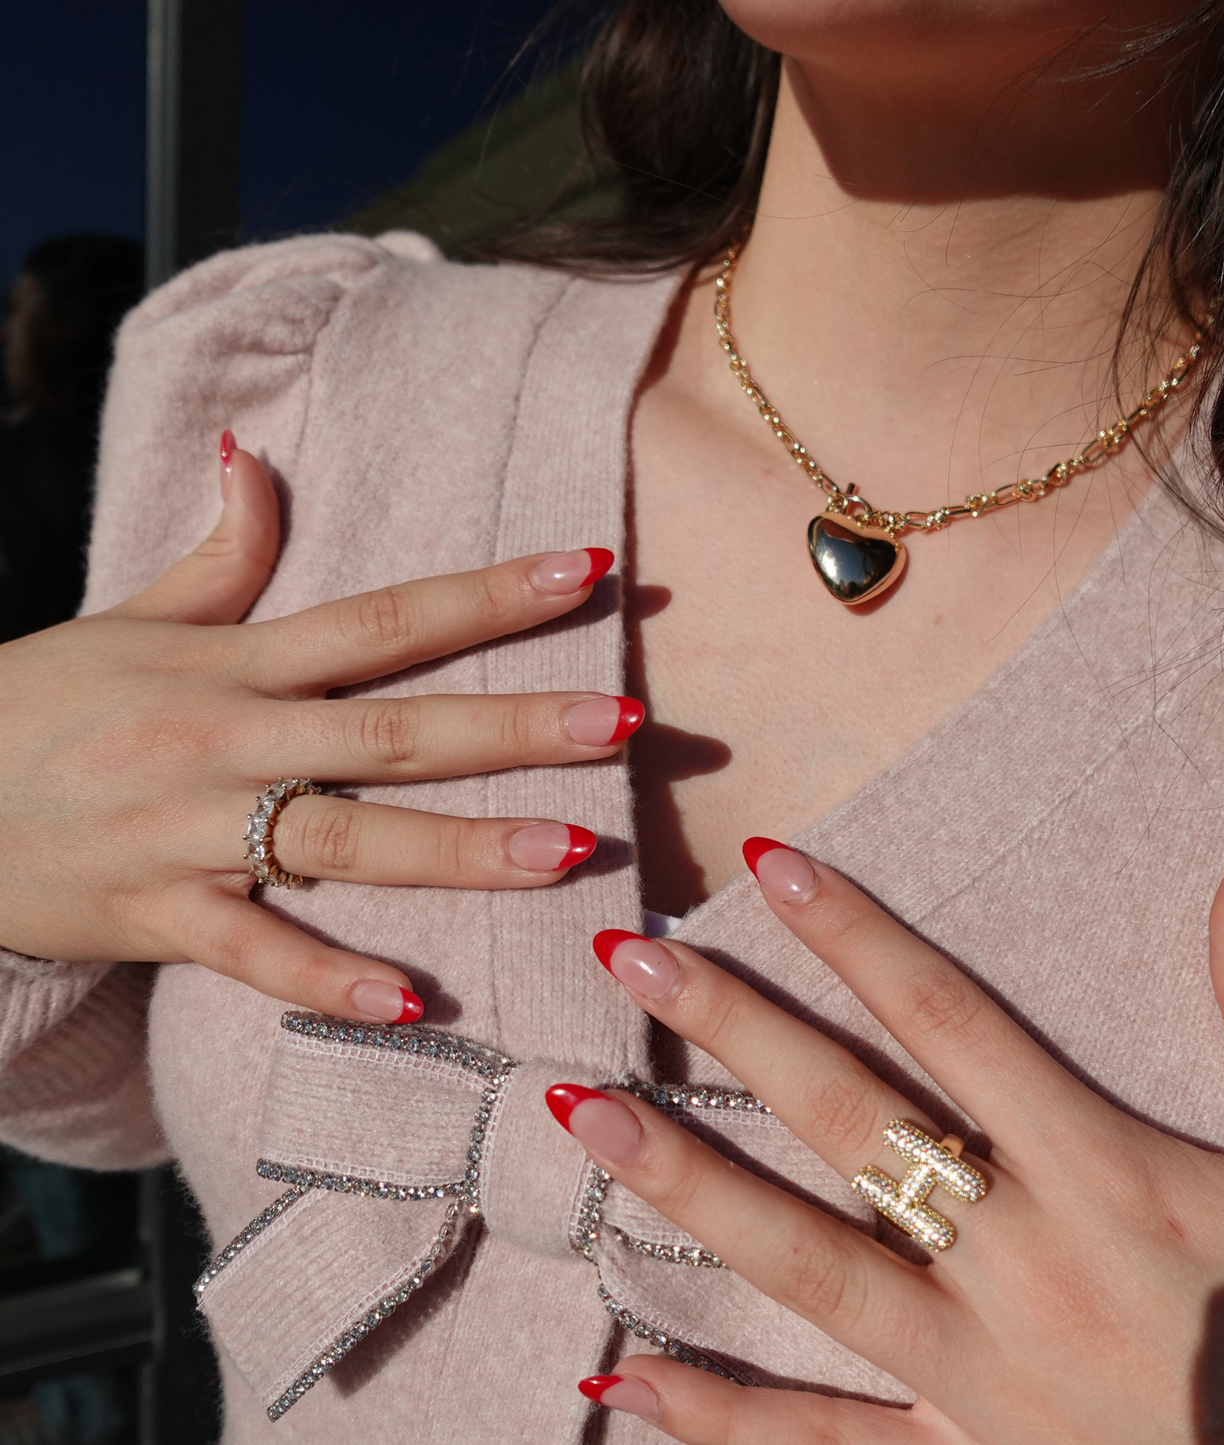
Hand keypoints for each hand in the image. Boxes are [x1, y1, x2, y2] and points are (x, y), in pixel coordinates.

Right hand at [0, 438, 640, 1020]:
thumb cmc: (35, 704)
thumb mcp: (124, 616)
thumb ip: (217, 552)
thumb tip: (257, 453)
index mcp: (230, 660)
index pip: (384, 617)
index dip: (489, 595)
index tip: (588, 571)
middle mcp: (224, 740)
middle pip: (391, 729)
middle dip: (512, 726)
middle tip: (623, 722)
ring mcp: (192, 833)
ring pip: (343, 839)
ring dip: (457, 848)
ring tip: (567, 850)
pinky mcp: (157, 916)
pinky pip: (252, 954)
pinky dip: (328, 979)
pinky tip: (414, 1002)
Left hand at [551, 831, 1223, 1442]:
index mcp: (1114, 1177)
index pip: (953, 1022)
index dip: (857, 935)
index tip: (770, 862)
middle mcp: (1027, 1271)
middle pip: (852, 1123)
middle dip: (737, 1031)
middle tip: (633, 959)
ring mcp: (985, 1389)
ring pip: (809, 1271)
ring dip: (692, 1190)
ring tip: (590, 1123)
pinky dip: (722, 1421)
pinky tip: (624, 1379)